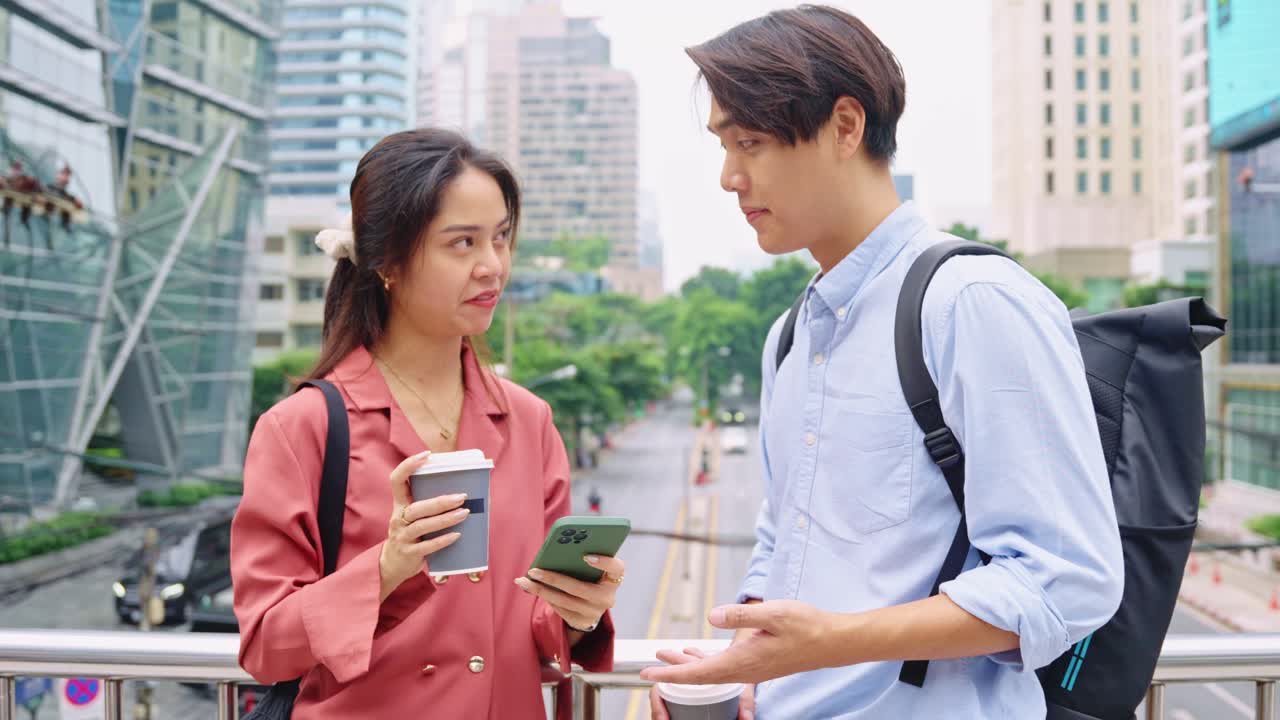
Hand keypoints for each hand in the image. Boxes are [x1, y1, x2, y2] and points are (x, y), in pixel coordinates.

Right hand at [379, 450, 469, 597]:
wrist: (393, 564)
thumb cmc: (410, 534)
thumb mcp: (413, 516)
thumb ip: (429, 504)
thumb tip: (464, 491)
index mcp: (400, 504)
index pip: (397, 479)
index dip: (409, 465)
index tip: (427, 455)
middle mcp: (398, 518)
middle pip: (416, 507)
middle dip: (440, 501)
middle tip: (462, 496)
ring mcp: (402, 536)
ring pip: (422, 525)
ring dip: (445, 519)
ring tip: (464, 513)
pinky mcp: (408, 553)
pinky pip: (426, 546)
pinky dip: (442, 540)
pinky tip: (456, 535)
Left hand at [514, 554, 624, 632]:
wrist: (593, 604)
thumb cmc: (591, 575)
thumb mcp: (593, 567)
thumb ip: (583, 557)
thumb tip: (556, 547)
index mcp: (614, 578)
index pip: (616, 568)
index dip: (604, 562)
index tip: (585, 555)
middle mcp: (607, 597)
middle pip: (579, 588)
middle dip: (554, 579)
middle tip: (533, 570)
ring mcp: (595, 612)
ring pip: (564, 601)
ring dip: (541, 590)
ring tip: (523, 581)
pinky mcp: (582, 621)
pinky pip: (559, 609)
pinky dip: (544, 597)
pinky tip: (530, 588)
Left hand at [640, 600, 835, 684]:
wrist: (834, 642)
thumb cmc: (807, 626)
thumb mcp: (775, 613)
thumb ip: (742, 614)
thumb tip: (712, 616)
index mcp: (744, 661)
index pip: (699, 674)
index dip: (672, 673)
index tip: (649, 673)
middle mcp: (745, 670)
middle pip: (701, 676)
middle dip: (674, 670)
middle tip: (650, 666)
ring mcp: (752, 669)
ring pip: (712, 671)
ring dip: (689, 664)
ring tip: (668, 654)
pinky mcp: (759, 663)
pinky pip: (725, 666)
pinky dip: (707, 661)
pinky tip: (700, 653)